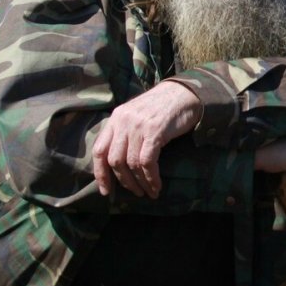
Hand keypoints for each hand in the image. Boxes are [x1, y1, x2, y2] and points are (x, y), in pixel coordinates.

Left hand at [92, 81, 201, 197]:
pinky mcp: (154, 131)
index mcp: (116, 118)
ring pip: (131, 164)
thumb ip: (125, 132)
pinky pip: (147, 161)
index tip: (105, 190)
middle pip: (114, 160)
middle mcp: (123, 121)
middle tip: (135, 192)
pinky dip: (151, 177)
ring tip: (149, 192)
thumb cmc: (163, 106)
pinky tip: (157, 185)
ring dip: (140, 183)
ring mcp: (138, 126)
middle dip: (124, 181)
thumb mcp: (137, 115)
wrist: (186, 93)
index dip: (100, 174)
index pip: (99, 150)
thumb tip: (119, 163)